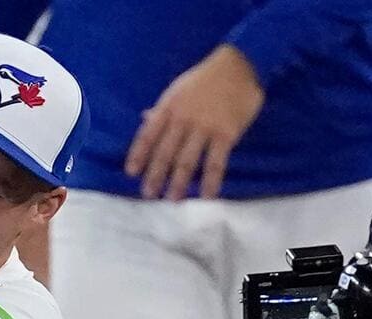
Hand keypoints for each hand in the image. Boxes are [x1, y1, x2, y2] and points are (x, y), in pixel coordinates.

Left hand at [124, 45, 264, 200]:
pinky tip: (207, 195)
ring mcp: (205, 127)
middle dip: (155, 176)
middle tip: (148, 195)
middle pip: (164, 153)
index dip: (138, 155)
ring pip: (187, 161)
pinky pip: (216, 162)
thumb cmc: (206, 78)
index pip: (147, 135)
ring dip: (179, 183)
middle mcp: (183, 119)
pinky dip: (211, 181)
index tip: (131, 173)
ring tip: (173, 199)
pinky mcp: (226, 134)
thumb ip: (162, 108)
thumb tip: (144, 118)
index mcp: (169, 107)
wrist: (240, 65)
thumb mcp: (178, 89)